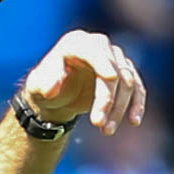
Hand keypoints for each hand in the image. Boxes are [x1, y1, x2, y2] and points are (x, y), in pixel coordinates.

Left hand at [20, 30, 145, 134]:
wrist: (55, 97)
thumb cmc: (44, 88)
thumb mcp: (36, 87)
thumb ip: (44, 85)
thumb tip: (51, 89)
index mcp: (75, 43)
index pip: (93, 50)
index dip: (102, 63)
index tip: (110, 78)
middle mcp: (98, 46)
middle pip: (113, 70)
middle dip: (108, 99)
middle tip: (97, 124)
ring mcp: (114, 58)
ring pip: (127, 82)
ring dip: (119, 108)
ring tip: (107, 131)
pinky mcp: (124, 73)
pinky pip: (137, 88)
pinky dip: (137, 104)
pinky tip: (134, 122)